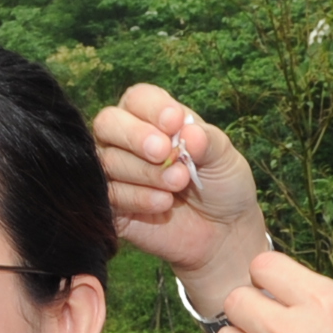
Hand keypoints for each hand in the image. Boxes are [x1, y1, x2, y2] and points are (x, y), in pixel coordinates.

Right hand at [92, 85, 267, 305]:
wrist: (223, 233)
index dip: (151, 108)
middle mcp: (127, 141)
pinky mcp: (111, 206)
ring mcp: (115, 173)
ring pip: (108, 161)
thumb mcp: (225, 157)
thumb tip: (186, 130)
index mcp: (153, 119)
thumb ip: (206, 140)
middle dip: (135, 136)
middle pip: (107, 123)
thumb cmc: (222, 186)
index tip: (175, 122)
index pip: (137, 99)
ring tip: (178, 184)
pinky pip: (108, 196)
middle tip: (164, 153)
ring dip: (145, 172)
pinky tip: (163, 203)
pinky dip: (137, 197)